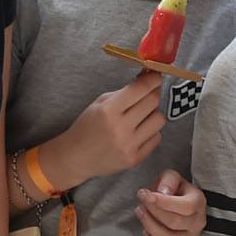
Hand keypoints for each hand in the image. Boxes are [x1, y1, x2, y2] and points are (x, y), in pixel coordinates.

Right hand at [47, 72, 165, 189]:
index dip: (153, 79)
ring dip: (153, 114)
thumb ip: (124, 92)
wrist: (76, 157)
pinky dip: (150, 132)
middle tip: (147, 95)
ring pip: (159, 120)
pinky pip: (156, 138)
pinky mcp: (134, 159)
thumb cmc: (87, 127)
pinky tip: (139, 132)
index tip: (156, 76)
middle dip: (153, 94)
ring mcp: (129, 145)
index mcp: (108, 110)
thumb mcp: (99, 103)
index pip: (141, 89)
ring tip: (141, 117)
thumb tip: (148, 78)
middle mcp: (120, 128)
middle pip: (153, 102)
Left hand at [135, 169, 205, 235]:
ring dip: (150, 227)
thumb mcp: (172, 177)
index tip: (145, 194)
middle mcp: (198, 223)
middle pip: (175, 223)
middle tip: (141, 203)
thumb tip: (163, 193)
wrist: (179, 205)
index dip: (163, 202)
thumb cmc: (175, 190)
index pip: (185, 207)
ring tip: (140, 213)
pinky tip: (146, 232)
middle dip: (153, 212)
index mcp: (199, 202)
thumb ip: (168, 180)